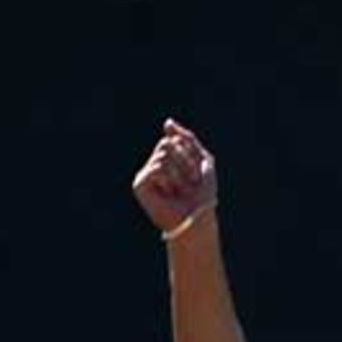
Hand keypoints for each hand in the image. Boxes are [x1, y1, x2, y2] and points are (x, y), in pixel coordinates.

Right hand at [132, 118, 217, 233]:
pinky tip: (168, 194)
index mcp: (168, 159)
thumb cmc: (202, 195)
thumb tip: (167, 122)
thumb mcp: (202, 160)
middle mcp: (154, 165)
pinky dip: (168, 180)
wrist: (198, 219)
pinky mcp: (139, 185)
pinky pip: (156, 168)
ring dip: (179, 174)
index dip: (190, 155)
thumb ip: (186, 138)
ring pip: (163, 155)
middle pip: (167, 144)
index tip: (196, 176)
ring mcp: (145, 175)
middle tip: (189, 184)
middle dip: (184, 163)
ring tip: (179, 191)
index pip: (174, 140)